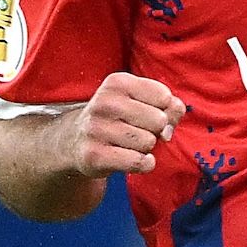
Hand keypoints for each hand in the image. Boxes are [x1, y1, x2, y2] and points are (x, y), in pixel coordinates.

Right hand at [65, 72, 188, 176]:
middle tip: (138, 131)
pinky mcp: (94, 155)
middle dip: (155, 131)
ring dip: (145, 148)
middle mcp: (104, 102)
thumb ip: (170, 107)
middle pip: (158, 121)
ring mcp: (96, 129)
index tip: (149, 114)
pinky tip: (133, 159)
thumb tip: (168, 130)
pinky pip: (138, 162)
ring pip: (148, 142)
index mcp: (117, 82)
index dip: (164, 110)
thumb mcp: (141, 101)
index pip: (164, 96)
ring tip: (129, 144)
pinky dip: (144, 164)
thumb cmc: (119, 119)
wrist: (76, 140)